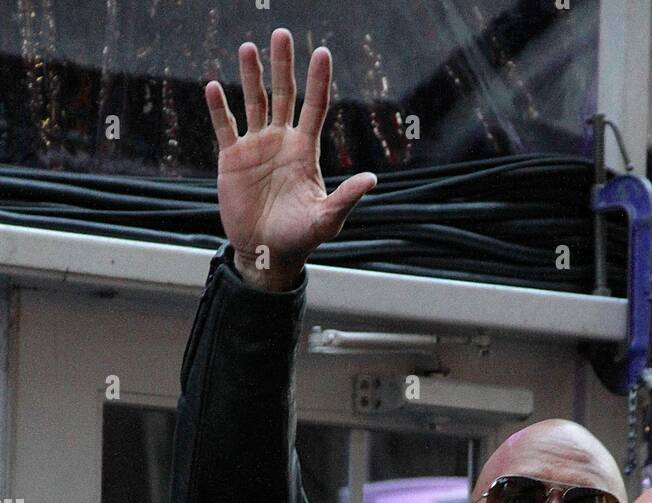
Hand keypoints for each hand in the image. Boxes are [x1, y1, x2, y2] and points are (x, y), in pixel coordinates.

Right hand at [205, 29, 376, 290]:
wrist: (266, 254)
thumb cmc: (300, 238)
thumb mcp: (327, 219)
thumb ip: (346, 198)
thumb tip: (372, 179)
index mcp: (305, 151)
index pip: (315, 107)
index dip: (318, 80)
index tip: (321, 52)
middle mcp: (281, 142)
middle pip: (284, 95)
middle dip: (283, 65)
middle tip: (280, 34)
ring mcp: (256, 148)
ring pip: (254, 102)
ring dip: (251, 76)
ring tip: (248, 48)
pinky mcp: (232, 159)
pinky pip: (225, 127)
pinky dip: (219, 108)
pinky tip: (214, 87)